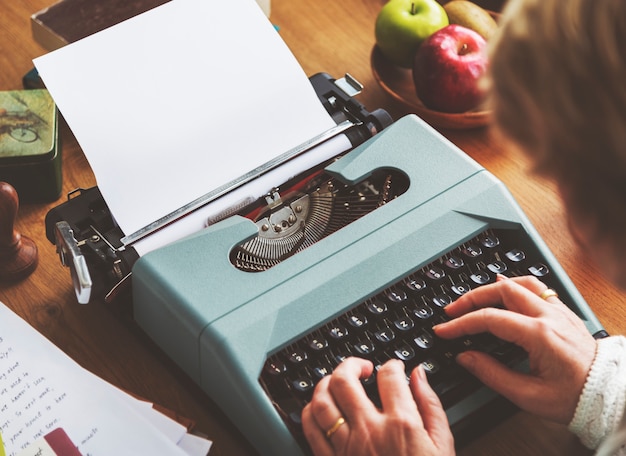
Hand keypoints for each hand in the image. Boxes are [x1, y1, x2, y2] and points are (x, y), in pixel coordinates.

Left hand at [301, 357, 454, 455]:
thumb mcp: (442, 446)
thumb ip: (430, 405)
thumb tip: (419, 376)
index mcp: (402, 424)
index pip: (388, 376)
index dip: (391, 364)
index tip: (393, 368)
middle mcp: (370, 431)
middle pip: (344, 379)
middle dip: (351, 363)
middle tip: (362, 367)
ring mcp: (347, 447)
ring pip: (322, 400)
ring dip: (327, 383)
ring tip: (338, 381)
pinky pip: (310, 429)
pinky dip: (311, 411)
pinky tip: (321, 407)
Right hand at [433, 275, 596, 423]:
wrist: (609, 396)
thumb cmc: (574, 398)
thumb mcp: (528, 395)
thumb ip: (492, 374)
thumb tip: (465, 357)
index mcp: (539, 335)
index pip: (489, 318)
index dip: (461, 324)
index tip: (444, 330)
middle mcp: (548, 316)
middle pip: (501, 290)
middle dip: (471, 298)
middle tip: (452, 311)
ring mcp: (558, 311)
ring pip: (519, 282)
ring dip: (492, 287)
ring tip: (473, 298)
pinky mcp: (564, 313)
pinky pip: (536, 287)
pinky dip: (515, 285)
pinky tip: (505, 290)